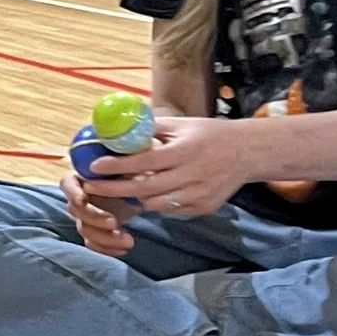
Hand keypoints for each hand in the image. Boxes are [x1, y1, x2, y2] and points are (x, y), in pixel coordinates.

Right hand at [61, 170, 135, 255]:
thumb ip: (123, 167)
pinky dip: (108, 249)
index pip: (67, 184)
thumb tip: (124, 167)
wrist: (144, 189)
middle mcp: (80, 197)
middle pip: (76, 211)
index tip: (83, 200)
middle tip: (114, 222)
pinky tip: (124, 248)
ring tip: (128, 241)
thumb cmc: (135, 173)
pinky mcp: (95, 231)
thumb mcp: (131, 166)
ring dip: (105, 238)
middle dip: (95, 218)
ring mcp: (86, 216)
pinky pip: (94, 243)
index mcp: (84, 177)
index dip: (73, 193)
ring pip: (85, 230)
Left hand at [82, 115, 256, 222]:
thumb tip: (119, 127)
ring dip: (136, 197)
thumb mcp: (182, 125)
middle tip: (90, 187)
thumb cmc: (209, 134)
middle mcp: (192, 175)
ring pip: (155, 204)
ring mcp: (198, 195)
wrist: (246, 152)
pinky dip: (158, 202)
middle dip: (113, 189)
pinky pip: (171, 210)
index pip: (144, 162)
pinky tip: (155, 191)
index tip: (95, 166)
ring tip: (124, 187)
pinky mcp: (203, 208)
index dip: (117, 166)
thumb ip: (152, 128)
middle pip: (144, 189)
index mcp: (184, 151)